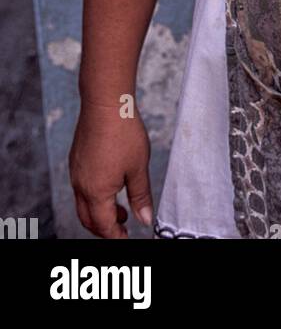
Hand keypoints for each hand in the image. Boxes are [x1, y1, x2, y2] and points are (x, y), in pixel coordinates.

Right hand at [69, 99, 153, 238]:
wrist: (105, 103)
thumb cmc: (123, 132)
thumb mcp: (138, 167)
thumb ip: (140, 196)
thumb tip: (144, 219)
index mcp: (96, 192)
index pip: (103, 226)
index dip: (116, 235)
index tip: (127, 237)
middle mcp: (81, 185)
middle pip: (88, 219)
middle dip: (105, 228)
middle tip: (123, 228)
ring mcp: (76, 172)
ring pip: (83, 204)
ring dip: (99, 212)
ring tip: (120, 209)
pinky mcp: (76, 160)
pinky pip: (81, 188)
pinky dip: (94, 196)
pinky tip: (111, 185)